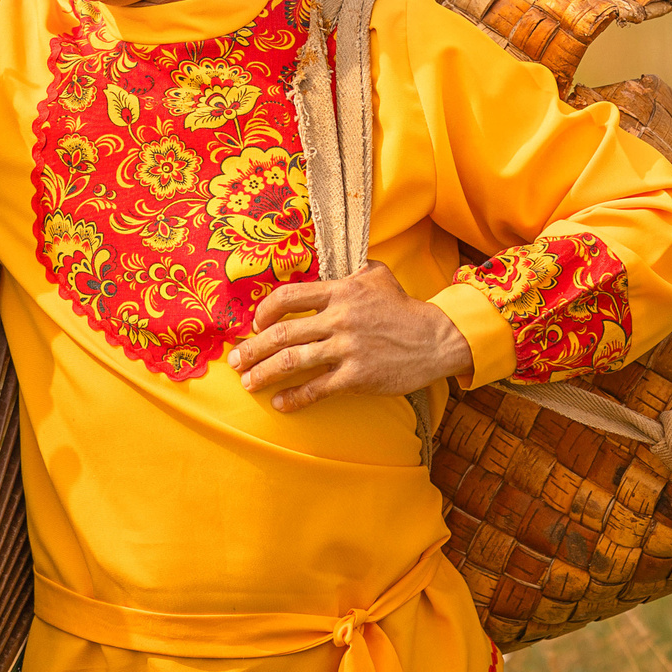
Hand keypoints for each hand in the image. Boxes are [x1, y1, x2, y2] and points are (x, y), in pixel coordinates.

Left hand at [228, 262, 471, 414]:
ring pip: (293, 361)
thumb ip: (349, 270)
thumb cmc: (403, 308)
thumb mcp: (377, 275)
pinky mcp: (357, 376)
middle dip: (252, 349)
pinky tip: (280, 403)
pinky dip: (294, 398)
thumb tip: (328, 268)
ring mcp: (347, 348)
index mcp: (340, 291)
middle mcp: (339, 318)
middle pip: (282, 333)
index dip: (264, 312)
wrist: (436, 339)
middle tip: (235, 361)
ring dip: (264, 373)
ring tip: (248, 383)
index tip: (255, 325)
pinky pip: (316, 388)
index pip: (288, 297)